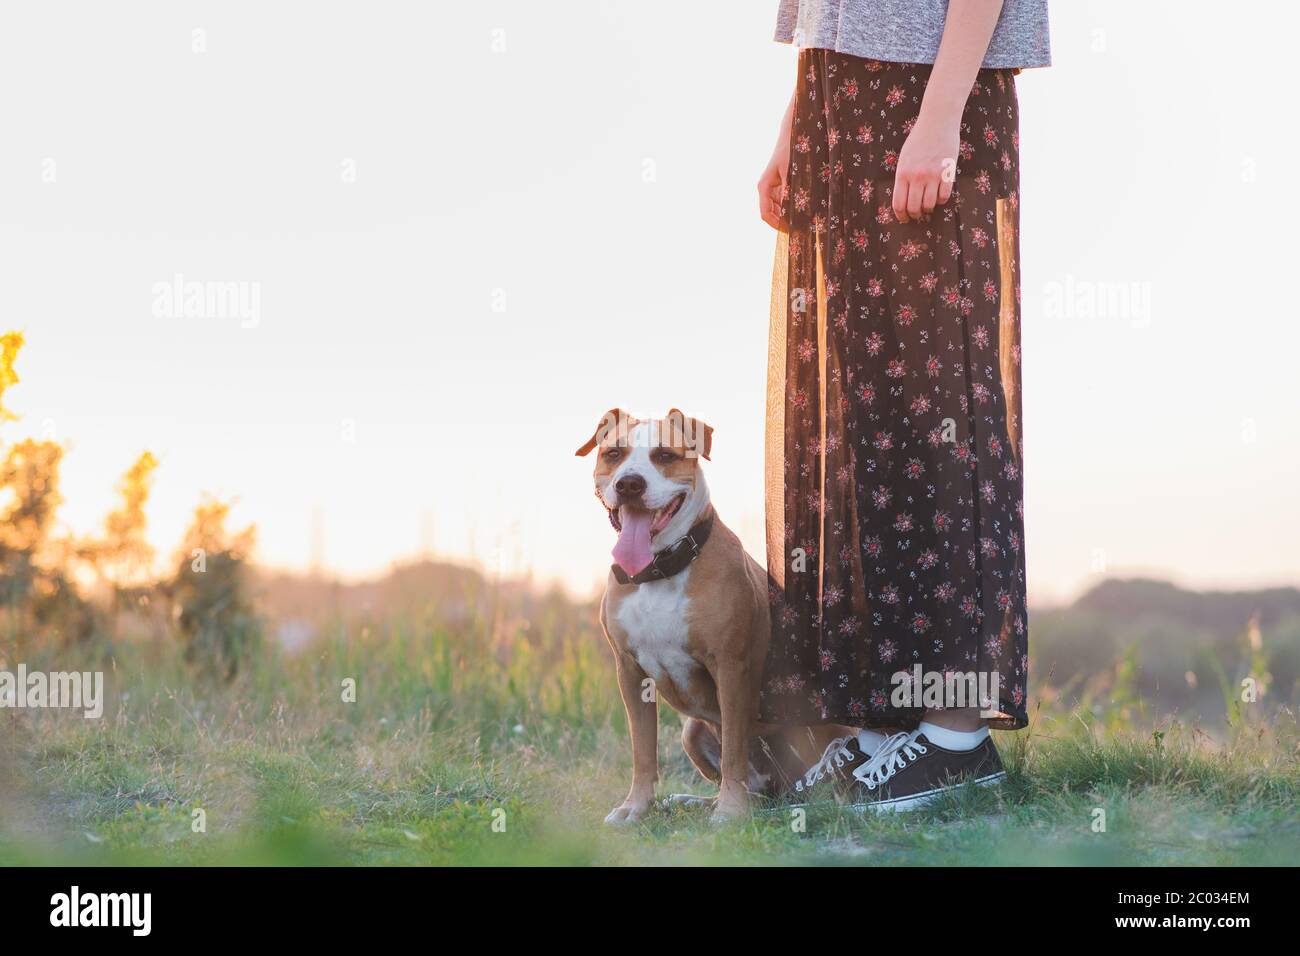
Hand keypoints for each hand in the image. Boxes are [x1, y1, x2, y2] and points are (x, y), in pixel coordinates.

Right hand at [758, 97, 794, 228]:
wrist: (792, 134)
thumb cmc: (791, 151)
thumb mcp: (792, 174)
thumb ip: (790, 193)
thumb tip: (791, 213)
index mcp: (764, 187)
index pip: (765, 214)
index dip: (776, 225)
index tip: (791, 231)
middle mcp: (765, 189)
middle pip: (772, 214)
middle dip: (785, 221)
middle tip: (802, 227)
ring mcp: (773, 187)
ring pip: (779, 209)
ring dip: (790, 214)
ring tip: (806, 217)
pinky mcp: (781, 185)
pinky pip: (784, 202)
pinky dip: (793, 206)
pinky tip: (805, 207)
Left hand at [892, 113, 960, 222]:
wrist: (937, 122)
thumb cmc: (919, 139)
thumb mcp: (904, 158)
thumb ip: (903, 177)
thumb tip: (904, 199)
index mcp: (902, 173)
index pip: (899, 204)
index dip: (901, 216)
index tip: (904, 219)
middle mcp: (917, 176)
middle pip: (914, 208)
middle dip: (915, 215)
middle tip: (917, 214)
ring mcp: (933, 175)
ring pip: (929, 205)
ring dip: (928, 209)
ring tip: (928, 206)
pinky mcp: (947, 173)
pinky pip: (944, 196)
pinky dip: (941, 200)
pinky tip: (939, 196)